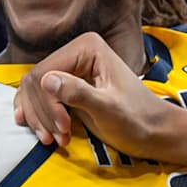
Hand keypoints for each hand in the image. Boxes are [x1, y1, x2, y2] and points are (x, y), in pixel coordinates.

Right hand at [12, 33, 174, 153]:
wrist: (153, 131)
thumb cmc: (138, 120)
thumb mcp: (109, 109)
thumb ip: (79, 93)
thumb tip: (46, 80)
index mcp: (87, 47)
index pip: (45, 73)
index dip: (48, 103)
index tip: (63, 128)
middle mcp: (76, 51)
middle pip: (35, 81)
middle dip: (43, 113)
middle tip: (57, 137)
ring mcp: (71, 67)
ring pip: (33, 90)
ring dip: (39, 118)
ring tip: (56, 139)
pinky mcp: (69, 84)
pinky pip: (39, 96)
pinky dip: (37, 114)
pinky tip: (39, 130)